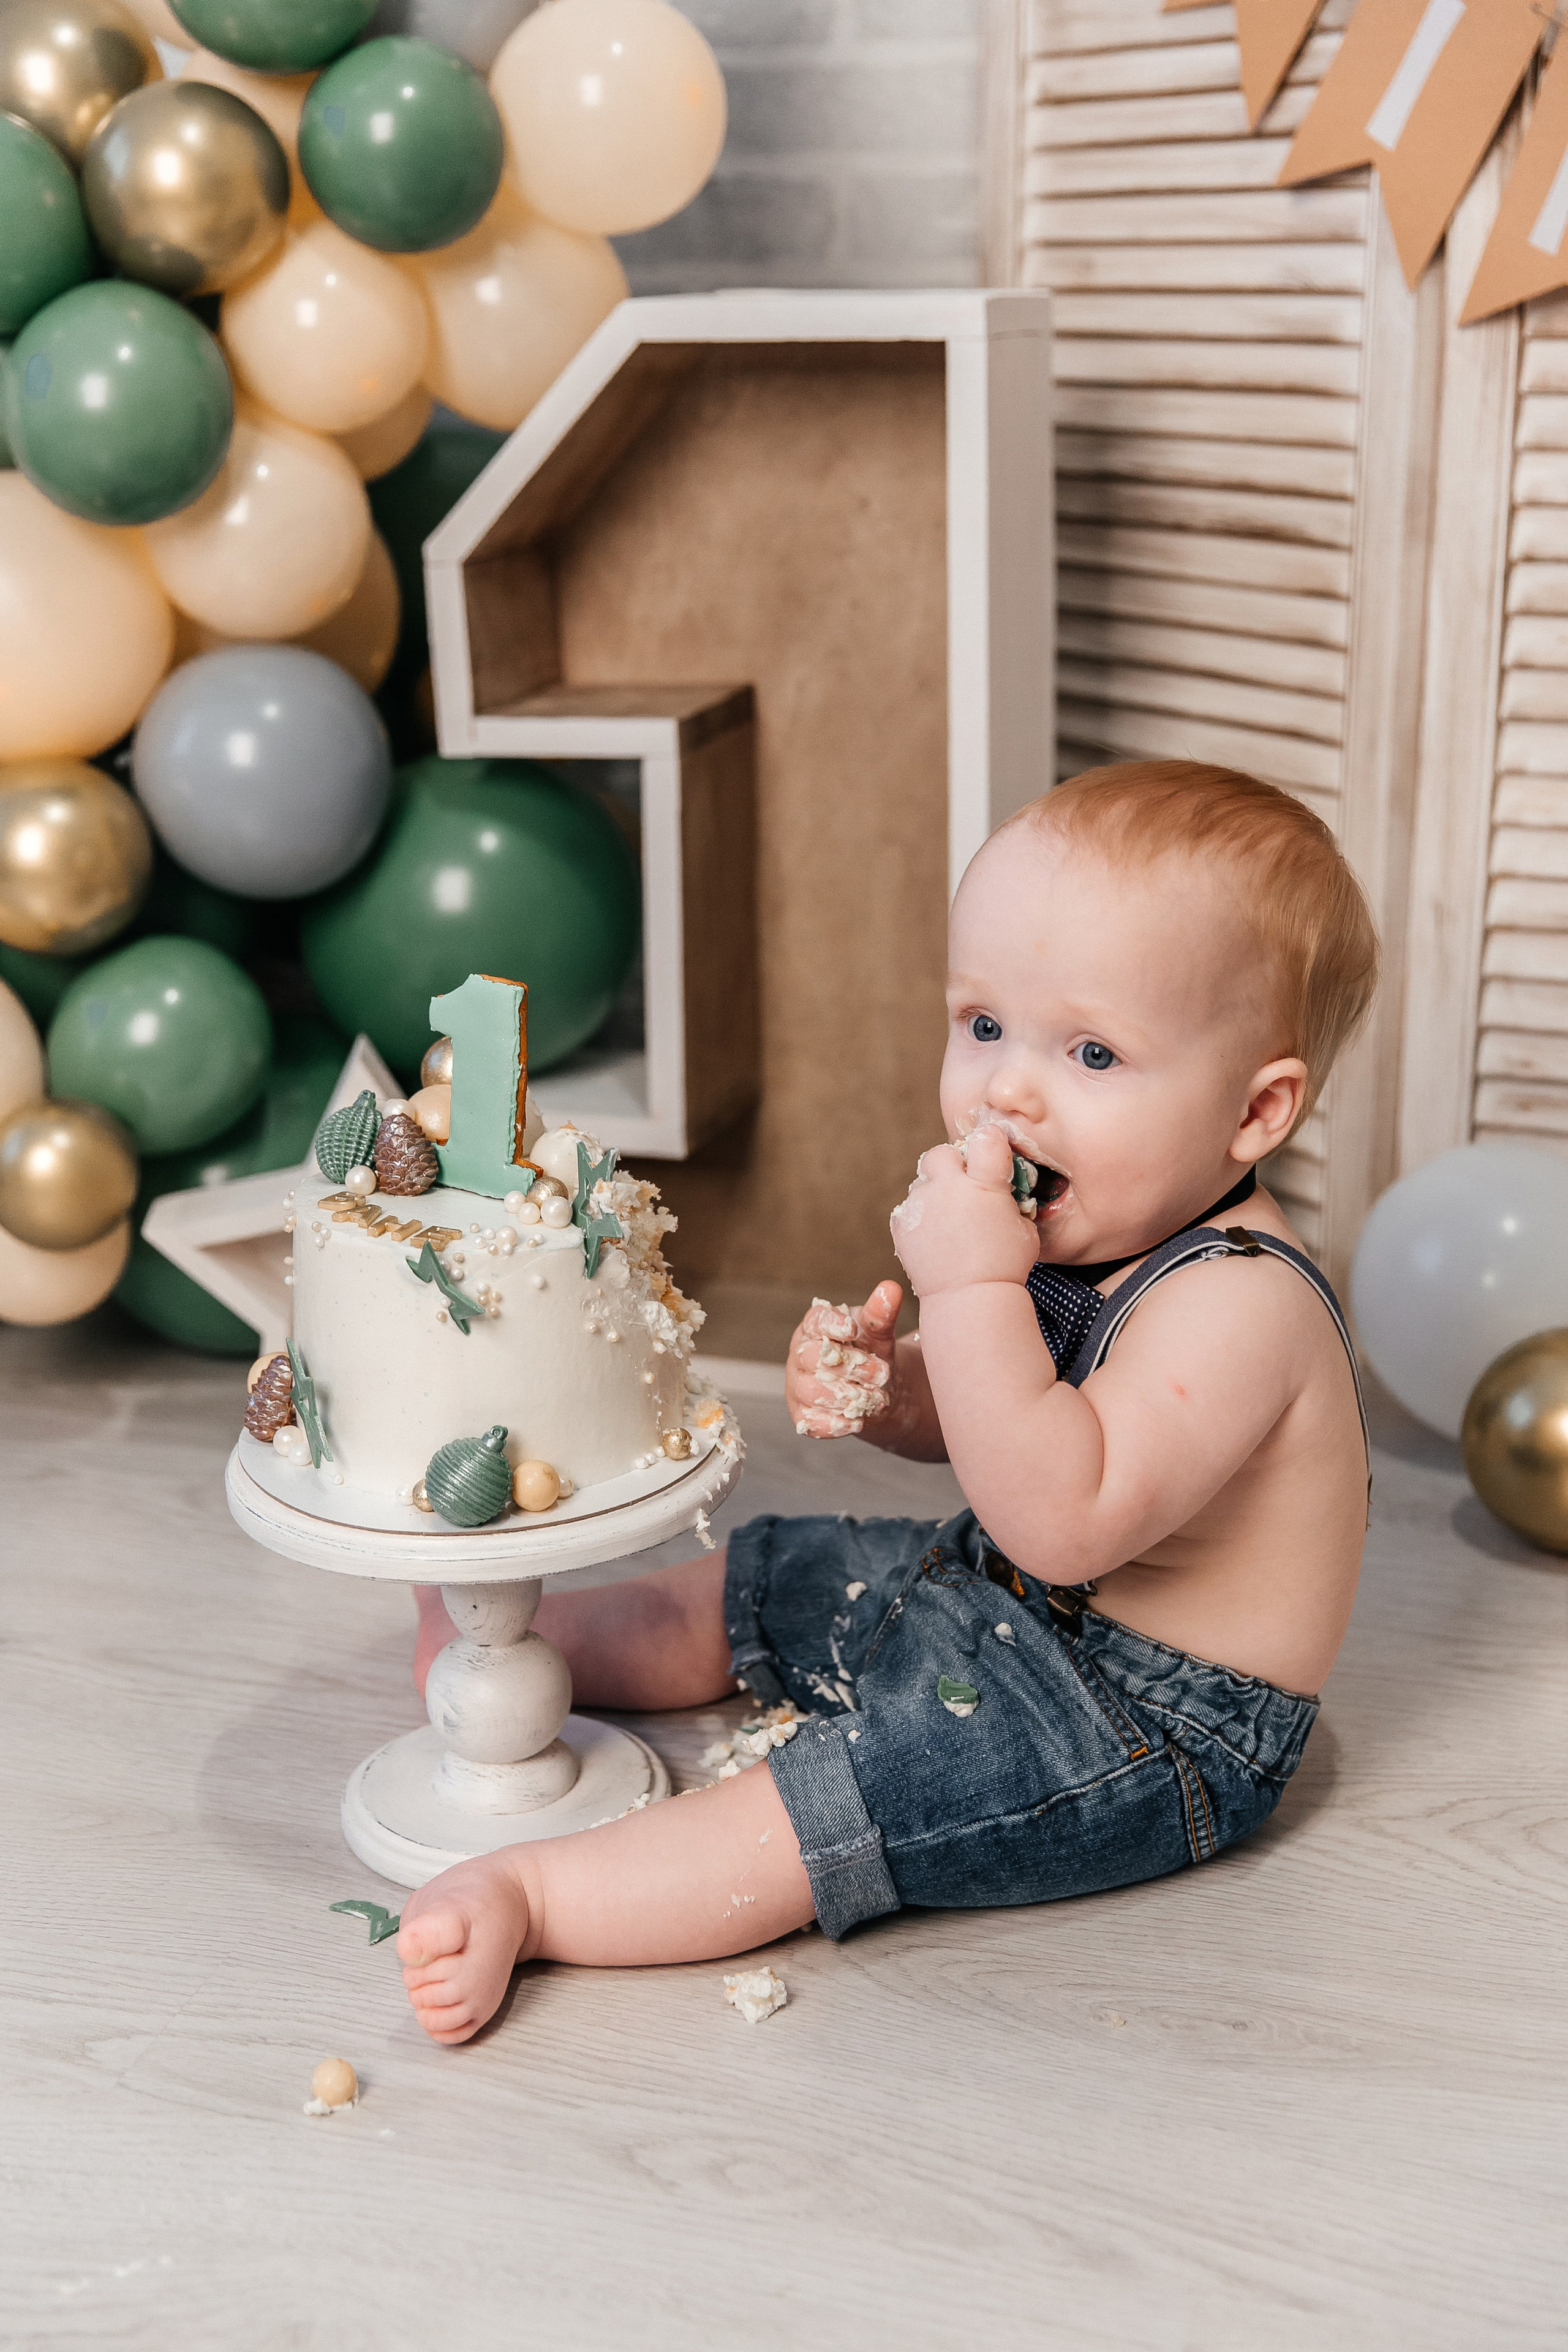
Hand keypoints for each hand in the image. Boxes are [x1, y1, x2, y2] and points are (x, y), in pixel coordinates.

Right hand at [786, 1280, 901, 1439]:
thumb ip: (881, 1315)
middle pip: (813, 1358)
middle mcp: (801, 1355)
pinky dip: (834, 1424)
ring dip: (846, 1396)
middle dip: (849, 1366)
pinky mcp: (803, 1415)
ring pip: (811, 1391)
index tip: (852, 1329)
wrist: (877, 1391)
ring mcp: (798, 1386)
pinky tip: (857, 1421)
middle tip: (882, 1372)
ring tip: (877, 1398)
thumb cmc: (871, 1353)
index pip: (815, 1321)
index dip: (831, 1324)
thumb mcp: (879, 1334)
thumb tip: (891, 1289)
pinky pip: (811, 1422)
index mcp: (815, 1327)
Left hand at [889, 1126, 1037, 1299]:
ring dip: (935, 1191)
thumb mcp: (1025, 1228)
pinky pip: (908, 1208)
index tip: (993, 1157)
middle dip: (953, 1164)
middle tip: (963, 1186)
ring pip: (922, 1181)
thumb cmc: (1006, 1265)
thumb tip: (1006, 1189)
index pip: (986, 1139)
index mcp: (985, 1183)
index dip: (990, 1145)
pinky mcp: (903, 1225)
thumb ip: (1012, 1200)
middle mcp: (949, 1188)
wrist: (970, 1299)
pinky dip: (919, 1216)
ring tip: (949, 1218)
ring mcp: (922, 1205)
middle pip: (942, 1152)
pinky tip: (935, 1234)